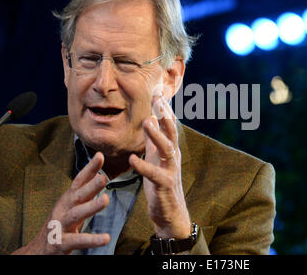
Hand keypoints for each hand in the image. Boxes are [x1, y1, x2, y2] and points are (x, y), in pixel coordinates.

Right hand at [11, 152, 109, 254]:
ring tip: (105, 200)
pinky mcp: (61, 242)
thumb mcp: (72, 206)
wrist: (38, 250)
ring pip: (76, 214)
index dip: (89, 168)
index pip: (79, 180)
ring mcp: (61, 225)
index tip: (100, 155)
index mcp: (68, 199)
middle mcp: (63, 209)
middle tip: (104, 177)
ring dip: (91, 206)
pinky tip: (105, 238)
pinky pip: (78, 240)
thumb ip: (85, 192)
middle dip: (91, 185)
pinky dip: (92, 239)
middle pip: (78, 195)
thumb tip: (101, 175)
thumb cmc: (60, 224)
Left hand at [129, 95, 190, 238]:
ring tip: (147, 121)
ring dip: (157, 135)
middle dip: (165, 115)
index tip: (157, 92)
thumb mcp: (157, 159)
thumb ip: (154, 141)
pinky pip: (154, 174)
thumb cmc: (162, 184)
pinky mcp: (164, 186)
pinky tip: (133, 159)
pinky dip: (143, 166)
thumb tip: (151, 120)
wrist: (171, 213)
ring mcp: (170, 171)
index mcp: (170, 150)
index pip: (169, 126)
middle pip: (171, 133)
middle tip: (157, 99)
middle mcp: (173, 158)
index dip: (164, 110)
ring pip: (167, 149)